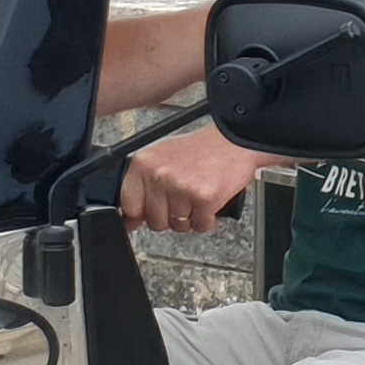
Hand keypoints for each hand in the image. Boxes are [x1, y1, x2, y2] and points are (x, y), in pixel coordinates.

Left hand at [118, 126, 257, 233]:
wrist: (235, 139)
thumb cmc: (202, 148)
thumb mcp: (163, 156)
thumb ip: (144, 183)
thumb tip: (131, 216)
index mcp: (145, 163)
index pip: (129, 205)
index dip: (138, 216)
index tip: (141, 220)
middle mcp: (160, 175)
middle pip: (155, 221)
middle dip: (170, 217)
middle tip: (181, 202)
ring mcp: (181, 188)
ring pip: (178, 226)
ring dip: (191, 218)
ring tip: (197, 198)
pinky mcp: (204, 198)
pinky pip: (201, 225)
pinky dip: (209, 219)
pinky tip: (210, 203)